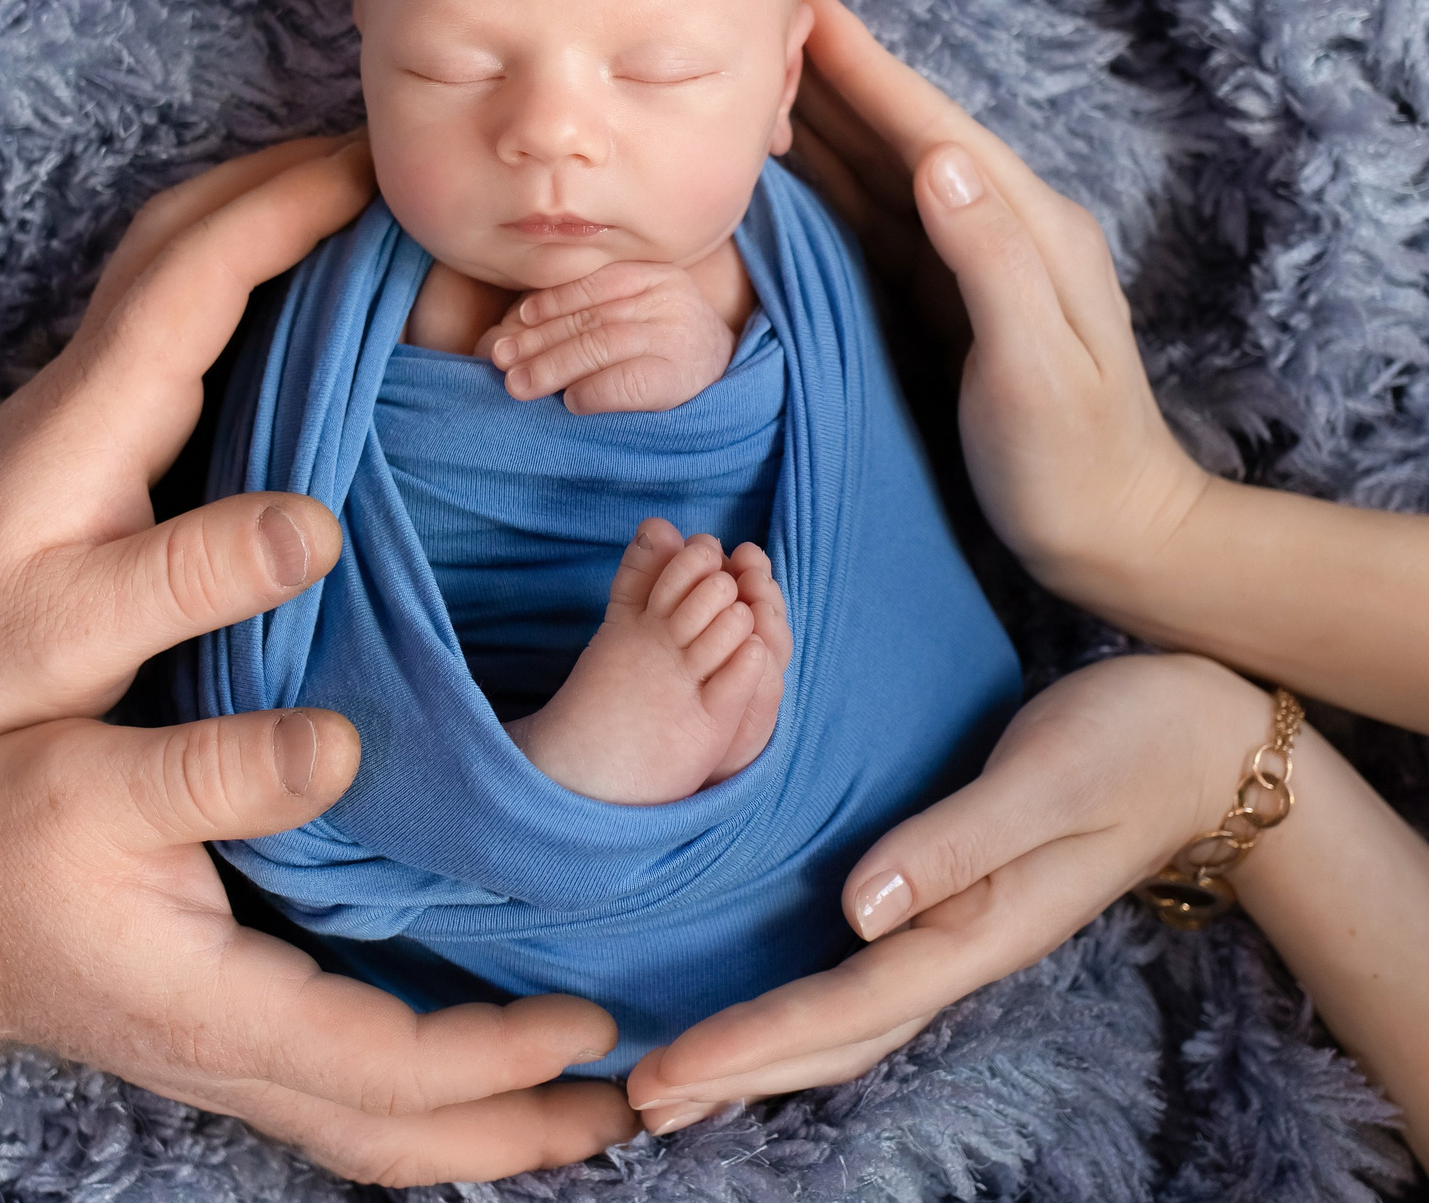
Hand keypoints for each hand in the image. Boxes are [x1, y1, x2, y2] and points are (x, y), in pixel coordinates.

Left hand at [0, 135, 376, 758]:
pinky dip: (244, 253)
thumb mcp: (82, 635)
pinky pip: (181, 292)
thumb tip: (320, 526)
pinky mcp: (99, 405)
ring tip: (357, 198)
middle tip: (392, 157)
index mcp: (106, 401)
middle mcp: (98, 365)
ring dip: (264, 199)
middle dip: (292, 173)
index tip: (388, 175)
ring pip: (179, 245)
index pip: (207, 265)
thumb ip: (197, 579)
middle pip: (190, 222)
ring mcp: (93, 378)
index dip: (298, 208)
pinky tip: (291, 282)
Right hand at [0, 707, 632, 1194]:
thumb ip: (228, 773)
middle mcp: (234, 1058)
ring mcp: (227, 1059)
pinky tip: (458, 1056)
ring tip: (570, 1100)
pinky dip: (422, 1094)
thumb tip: (346, 749)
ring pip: (373, 1128)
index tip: (587, 1026)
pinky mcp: (221, 1034)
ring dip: (477, 1125)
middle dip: (514, 1133)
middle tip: (623, 1109)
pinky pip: (343, 1093)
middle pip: (398, 1136)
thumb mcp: (104, 783)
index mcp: (220, 1012)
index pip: (388, 1063)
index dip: (496, 1058)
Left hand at [483, 262, 735, 413]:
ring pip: (601, 346)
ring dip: (552, 367)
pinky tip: (570, 402)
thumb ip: (590, 312)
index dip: (548, 304)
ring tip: (517, 384)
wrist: (729, 378)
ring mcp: (677, 338)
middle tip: (500, 359)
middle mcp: (669, 300)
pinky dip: (591, 392)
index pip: (592, 285)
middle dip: (538, 339)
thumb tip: (513, 329)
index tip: (514, 323)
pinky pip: (624, 382)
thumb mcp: (638, 313)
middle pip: (590, 317)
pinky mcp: (679, 378)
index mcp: (655, 276)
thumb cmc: (668, 348)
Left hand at [624, 653, 1272, 1129]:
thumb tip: (856, 910)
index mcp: (977, 930)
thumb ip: (953, 844)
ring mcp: (960, 932)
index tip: (668, 1073)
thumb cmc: (1125, 745)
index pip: (843, 1007)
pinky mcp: (955, 900)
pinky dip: (801, 1009)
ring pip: (847, 1018)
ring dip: (763, 1055)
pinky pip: (863, 976)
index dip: (751, 1044)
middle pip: (835, 1036)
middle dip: (737, 1073)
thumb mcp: (1041, 783)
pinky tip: (766, 1012)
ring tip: (683, 1079)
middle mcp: (962, 947)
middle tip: (639, 1099)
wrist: (1202, 742)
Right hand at [787, 0, 1208, 611]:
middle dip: (831, 77)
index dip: (866, 68)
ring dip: (820, 124)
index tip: (809, 2)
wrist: (1111, 533)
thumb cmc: (1073, 458)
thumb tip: (938, 157)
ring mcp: (966, 266)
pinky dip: (823, 190)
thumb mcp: (1037, 362)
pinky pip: (869, 229)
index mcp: (1027, 226)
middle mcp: (997, 228)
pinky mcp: (939, 304)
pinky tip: (786, 170)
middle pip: (899, 137)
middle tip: (759, 19)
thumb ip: (991, 258)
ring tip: (755, 78)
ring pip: (878, 177)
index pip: (931, 130)